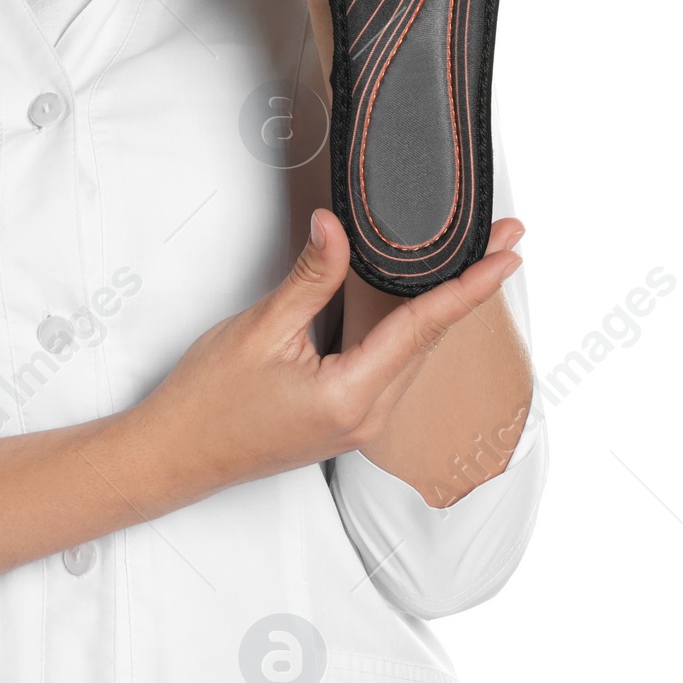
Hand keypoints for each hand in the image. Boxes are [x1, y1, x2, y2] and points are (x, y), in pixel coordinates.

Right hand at [125, 206, 522, 501]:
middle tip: (501, 242)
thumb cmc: (208, 400)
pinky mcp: (343, 420)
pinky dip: (409, 331)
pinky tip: (416, 305)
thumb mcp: (260, 329)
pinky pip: (390, 368)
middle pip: (430, 341)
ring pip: (413, 356)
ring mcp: (357, 424)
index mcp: (352, 396)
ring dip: (442, 309)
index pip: (425, 327)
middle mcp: (367, 417)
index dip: (470, 286)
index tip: (507, 254)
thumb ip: (309, 278)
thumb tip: (337, 228)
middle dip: (468, 289)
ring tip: (470, 265)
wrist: (175, 454)